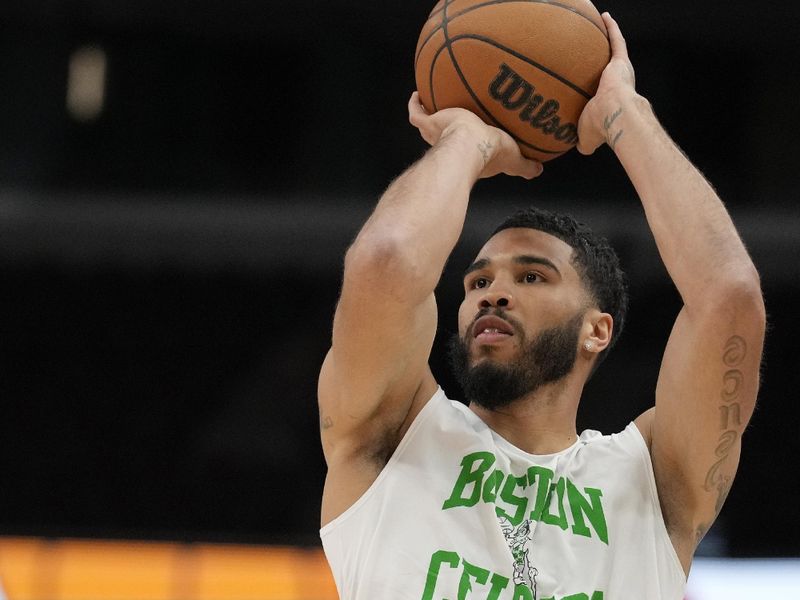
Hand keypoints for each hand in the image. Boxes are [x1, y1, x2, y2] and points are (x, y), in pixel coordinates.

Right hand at [408, 92, 542, 179]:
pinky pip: (416, 113)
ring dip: (429, 117)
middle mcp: (451, 146)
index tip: (474, 137)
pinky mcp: (429, 124)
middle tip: (450, 118)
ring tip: (431, 104)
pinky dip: (415, 104)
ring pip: (428, 126)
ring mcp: (438, 135)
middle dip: (446, 131)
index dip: (471, 146)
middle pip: (446, 139)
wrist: (471, 144)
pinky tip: (418, 93)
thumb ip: (526, 166)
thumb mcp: (515, 159)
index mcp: (471, 155)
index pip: (468, 151)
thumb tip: (539, 170)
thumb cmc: (492, 153)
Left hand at [577, 13, 639, 155]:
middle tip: (591, 51)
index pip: (602, 92)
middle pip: (608, 68)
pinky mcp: (620, 61)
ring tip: (596, 25)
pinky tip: (603, 15)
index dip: (597, 88)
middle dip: (602, 60)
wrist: (615, 115)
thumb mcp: (586, 137)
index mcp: (610, 101)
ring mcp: (620, 71)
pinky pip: (615, 39)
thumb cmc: (602, 127)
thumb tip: (576, 147)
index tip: (589, 84)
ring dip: (607, 37)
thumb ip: (581, 140)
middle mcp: (617, 84)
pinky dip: (611, 27)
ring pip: (613, 50)